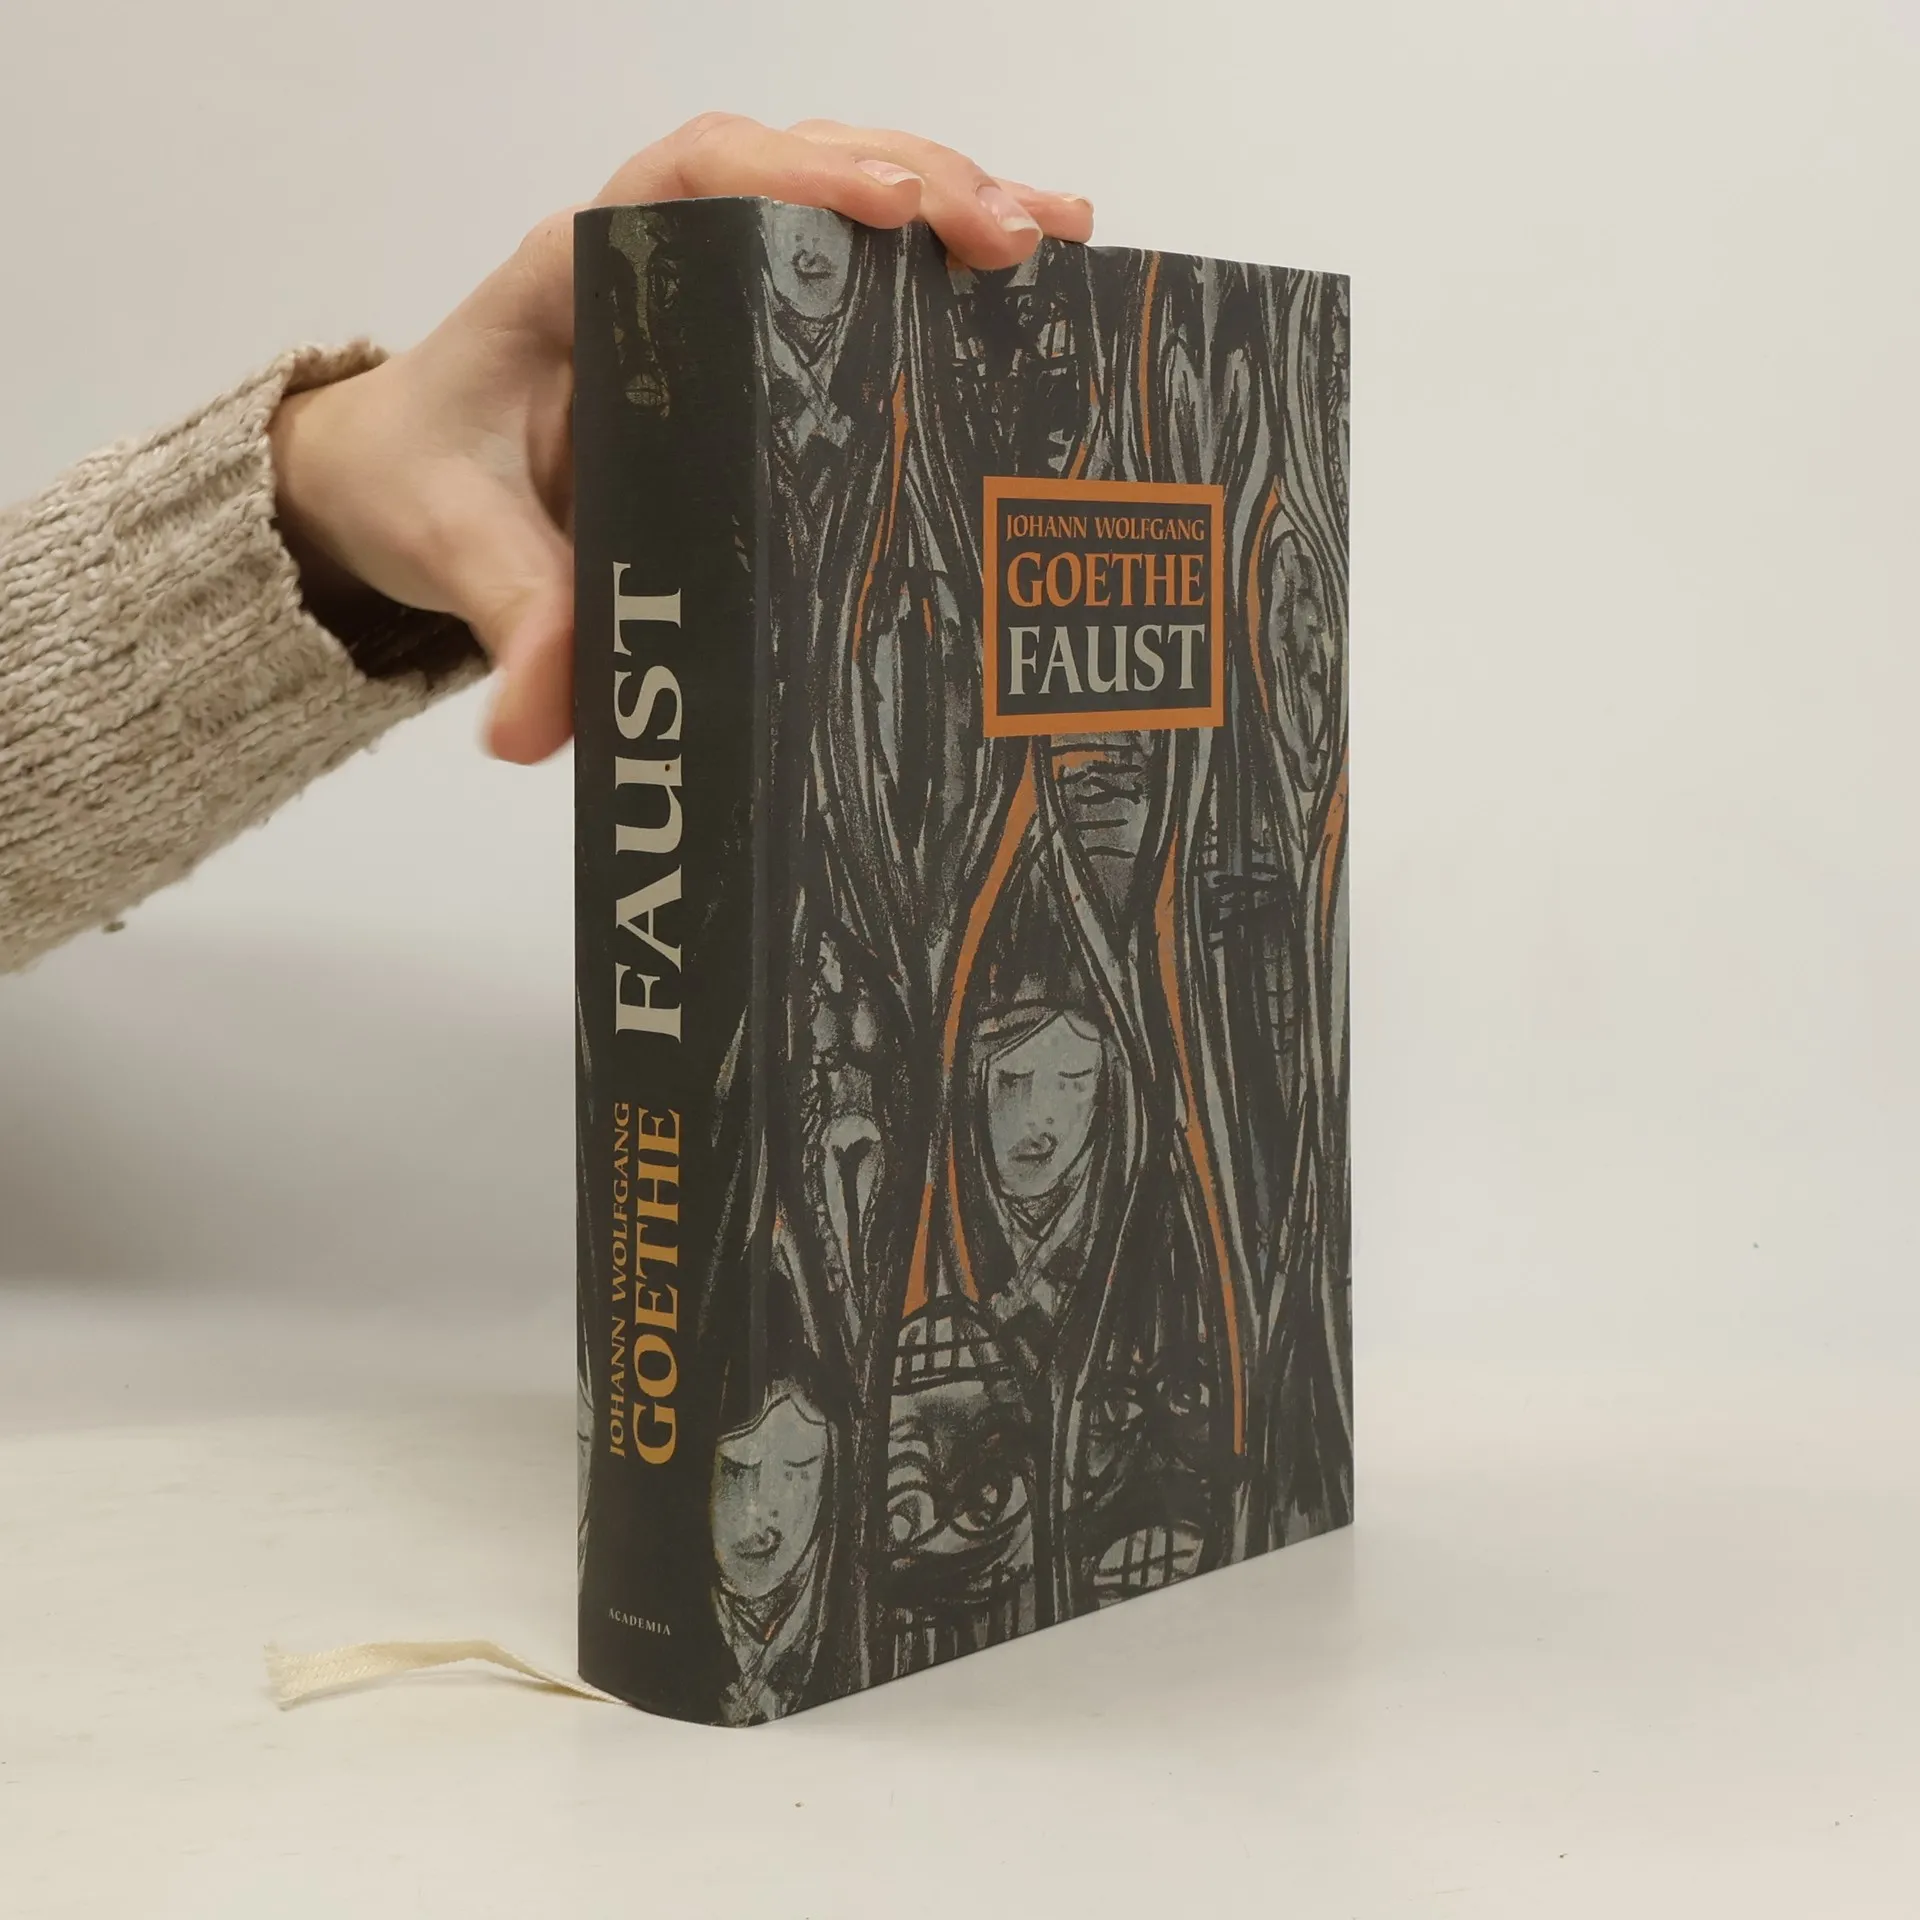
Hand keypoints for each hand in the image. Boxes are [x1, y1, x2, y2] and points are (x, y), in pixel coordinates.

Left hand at [269, 113, 1093, 762]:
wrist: (408, 483)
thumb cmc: (433, 485)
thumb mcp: (459, 551)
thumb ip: (511, 623)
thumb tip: (532, 729)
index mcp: (581, 272)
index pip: (696, 177)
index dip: (799, 176)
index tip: (892, 212)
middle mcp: (656, 250)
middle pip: (799, 164)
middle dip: (919, 182)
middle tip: (1017, 239)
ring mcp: (712, 282)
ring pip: (843, 196)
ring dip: (953, 204)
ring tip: (1058, 239)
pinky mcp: (749, 327)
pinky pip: (853, 266)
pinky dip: (941, 266)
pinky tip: (1030, 286)